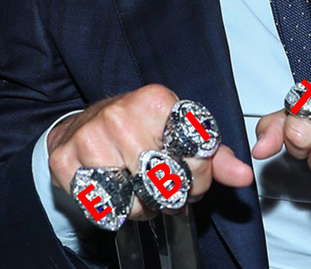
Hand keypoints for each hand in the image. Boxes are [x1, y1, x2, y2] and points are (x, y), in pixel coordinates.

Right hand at [48, 84, 253, 218]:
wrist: (83, 125)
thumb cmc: (138, 128)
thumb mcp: (179, 132)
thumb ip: (215, 155)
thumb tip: (244, 174)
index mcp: (155, 100)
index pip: (194, 153)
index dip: (199, 174)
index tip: (191, 171)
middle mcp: (121, 113)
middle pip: (165, 182)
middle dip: (171, 194)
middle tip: (164, 186)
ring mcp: (90, 136)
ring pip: (133, 201)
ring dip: (142, 207)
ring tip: (139, 188)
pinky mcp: (65, 161)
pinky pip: (102, 208)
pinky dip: (113, 210)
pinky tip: (115, 190)